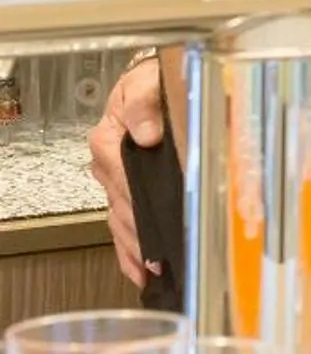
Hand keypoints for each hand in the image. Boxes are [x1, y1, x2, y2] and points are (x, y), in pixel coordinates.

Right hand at [87, 56, 164, 288]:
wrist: (147, 85)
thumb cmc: (148, 85)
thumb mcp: (146, 83)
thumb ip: (145, 104)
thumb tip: (146, 133)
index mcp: (110, 137)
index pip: (120, 171)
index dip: (135, 193)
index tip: (151, 215)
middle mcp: (107, 163)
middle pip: (121, 202)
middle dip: (139, 228)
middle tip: (159, 251)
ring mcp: (113, 181)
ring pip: (119, 218)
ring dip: (135, 245)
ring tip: (152, 267)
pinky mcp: (122, 192)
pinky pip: (120, 224)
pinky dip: (128, 250)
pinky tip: (139, 270)